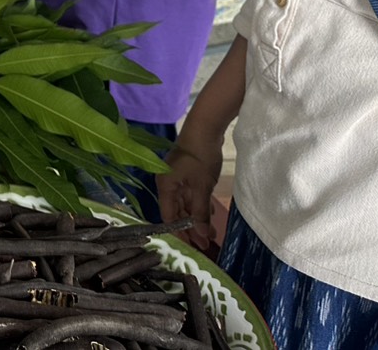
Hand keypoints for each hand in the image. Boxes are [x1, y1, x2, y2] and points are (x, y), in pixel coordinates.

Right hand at [157, 133, 223, 255]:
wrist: (205, 129)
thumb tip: (202, 236)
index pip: (169, 217)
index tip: (194, 247)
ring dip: (198, 218)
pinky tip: (210, 214)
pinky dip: (199, 205)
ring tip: (212, 234)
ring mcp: (176, 179)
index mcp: (164, 187)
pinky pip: (191, 195)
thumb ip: (200, 212)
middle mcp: (167, 184)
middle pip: (177, 212)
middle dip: (192, 228)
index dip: (180, 233)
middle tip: (207, 244)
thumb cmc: (200, 158)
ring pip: (185, 204)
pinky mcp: (186, 174)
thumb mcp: (202, 187)